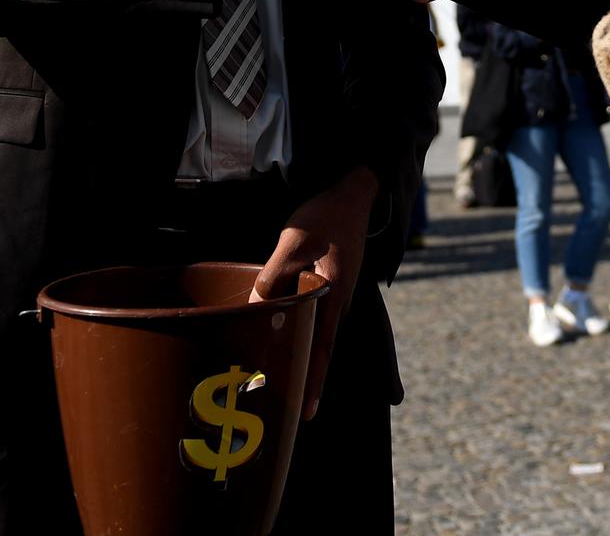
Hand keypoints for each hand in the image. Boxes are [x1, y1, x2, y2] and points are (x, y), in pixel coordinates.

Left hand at [251, 165, 377, 420]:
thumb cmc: (325, 216)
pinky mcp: (331, 289)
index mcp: (335, 296)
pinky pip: (314, 321)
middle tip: (282, 410)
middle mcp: (339, 303)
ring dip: (299, 359)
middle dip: (302, 380)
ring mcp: (337, 297)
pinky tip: (281, 342)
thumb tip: (256, 309)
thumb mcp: (294, 240)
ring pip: (315, 336)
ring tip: (277, 383)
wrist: (353, 196)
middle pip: (319, 350)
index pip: (322, 349)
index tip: (306, 413)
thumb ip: (275, 275)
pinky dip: (299, 336)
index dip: (313, 382)